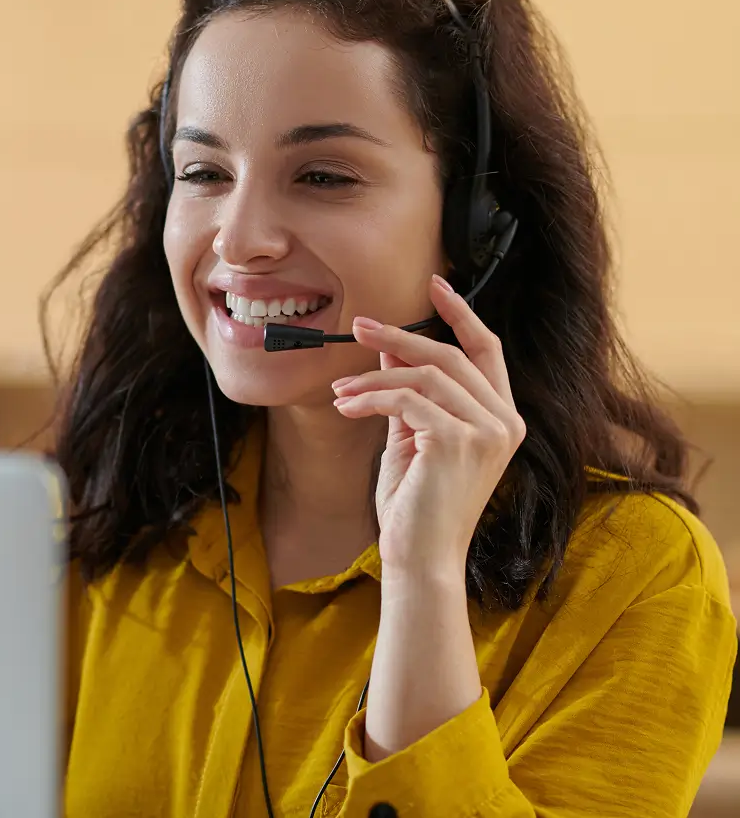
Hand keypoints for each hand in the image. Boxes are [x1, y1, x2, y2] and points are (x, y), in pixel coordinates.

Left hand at [332, 274, 525, 579]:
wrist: (420, 558)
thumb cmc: (416, 504)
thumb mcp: (412, 436)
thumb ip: (409, 392)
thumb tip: (391, 347)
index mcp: (500, 418)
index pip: (486, 351)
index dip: (462, 314)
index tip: (434, 284)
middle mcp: (503, 421)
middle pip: (451, 355)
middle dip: (400, 335)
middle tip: (358, 325)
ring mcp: (487, 431)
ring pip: (425, 375)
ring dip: (373, 376)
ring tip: (339, 389)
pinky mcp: (460, 442)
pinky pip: (407, 399)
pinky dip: (370, 397)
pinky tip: (345, 405)